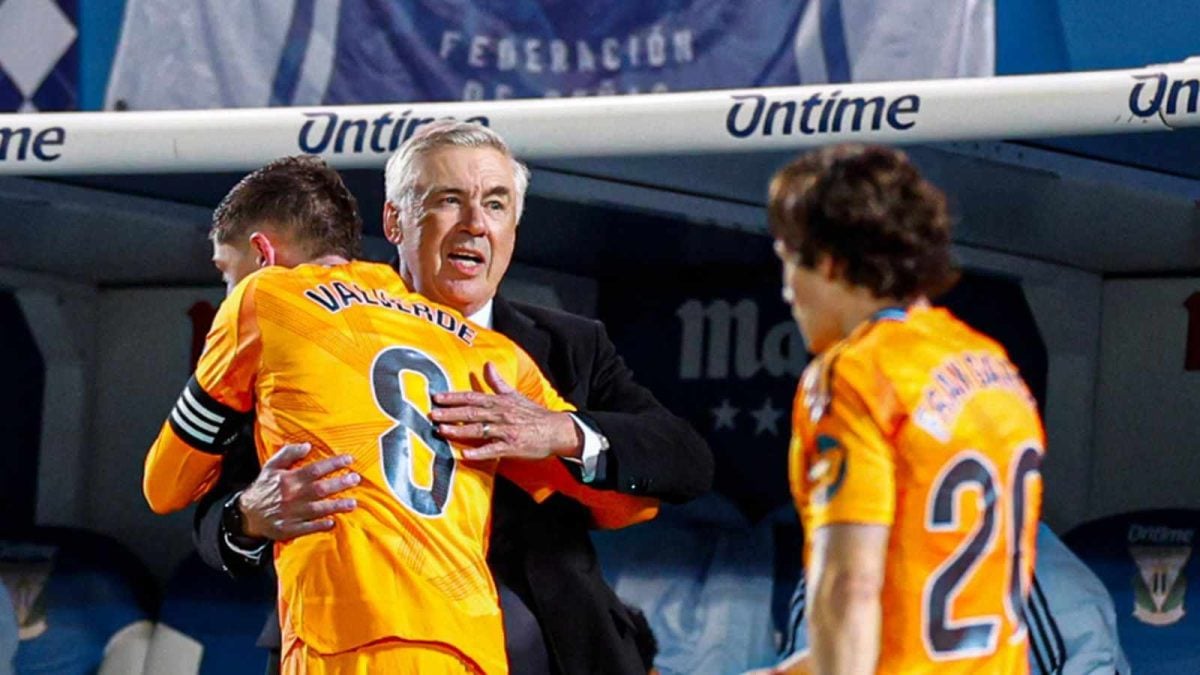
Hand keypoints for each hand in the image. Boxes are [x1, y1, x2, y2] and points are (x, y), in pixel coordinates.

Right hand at [237, 442, 358, 540]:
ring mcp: (291, 514)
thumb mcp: (271, 466)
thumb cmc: (264, 487)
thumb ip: (288, 454)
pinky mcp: (289, 529)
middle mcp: (291, 496)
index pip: (315, 469)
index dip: (333, 464)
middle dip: (340, 484)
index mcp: (288, 479)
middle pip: (320, 489)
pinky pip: (308, 528)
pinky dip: (320, 526)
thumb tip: (307, 445)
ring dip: (336, 506)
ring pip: (318, 510)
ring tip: (353, 503)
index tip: (349, 460)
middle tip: (356, 479)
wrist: (248, 514)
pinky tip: (333, 522)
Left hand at [430, 362, 582, 461]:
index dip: (454, 397)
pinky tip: (464, 454)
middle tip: (433, 413)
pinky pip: (492, 450)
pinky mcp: (511, 447)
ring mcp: (505, 431)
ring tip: (441, 430)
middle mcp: (501, 414)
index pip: (473, 397)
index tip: (437, 397)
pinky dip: (479, 452)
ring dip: (459, 430)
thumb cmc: (534, 414)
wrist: (556, 430)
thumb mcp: (516, 395)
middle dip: (451, 413)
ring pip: (479, 430)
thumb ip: (498, 381)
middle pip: (472, 412)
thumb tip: (487, 364)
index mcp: (500, 402)